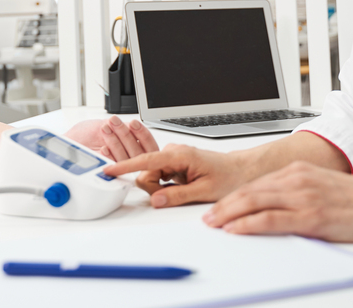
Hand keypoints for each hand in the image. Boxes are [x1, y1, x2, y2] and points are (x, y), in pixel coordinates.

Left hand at [64, 116, 158, 160]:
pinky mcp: (109, 174)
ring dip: (116, 142)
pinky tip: (103, 148)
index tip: (133, 124)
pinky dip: (109, 157)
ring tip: (105, 129)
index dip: (142, 134)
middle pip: (138, 152)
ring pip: (127, 159)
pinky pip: (115, 168)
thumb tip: (135, 126)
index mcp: (133, 145)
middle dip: (125, 134)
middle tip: (114, 122)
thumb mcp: (106, 124)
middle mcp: (128, 157)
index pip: (147, 144)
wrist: (70, 141)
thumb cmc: (86, 133)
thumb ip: (123, 127)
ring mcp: (120, 167)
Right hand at [102, 144, 249, 206]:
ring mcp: (173, 157)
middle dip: (154, 188)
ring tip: (185, 189)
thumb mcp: (204, 191)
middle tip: (174, 195)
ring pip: (152, 176)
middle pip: (146, 173)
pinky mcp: (175, 164)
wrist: (242, 170)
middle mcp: (174, 152)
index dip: (125, 166)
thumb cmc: (229, 176)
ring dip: (162, 187)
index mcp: (179, 155)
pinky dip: (165, 185)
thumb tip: (155, 200)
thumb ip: (177, 196)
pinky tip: (181, 187)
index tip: (109, 169)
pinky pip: (160, 176)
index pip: (146, 160)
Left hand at [205, 161, 352, 241]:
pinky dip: (248, 224)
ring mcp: (303, 196)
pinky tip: (235, 229)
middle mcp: (297, 179)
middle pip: (249, 191)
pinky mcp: (311, 216)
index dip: (234, 197)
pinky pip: (270, 219)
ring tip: (214, 224)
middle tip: (208, 218)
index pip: (256, 184)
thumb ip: (299, 193)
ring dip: (229, 214)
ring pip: (254, 202)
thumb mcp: (323, 188)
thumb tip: (277, 207)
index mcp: (299, 171)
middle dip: (224, 205)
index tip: (219, 207)